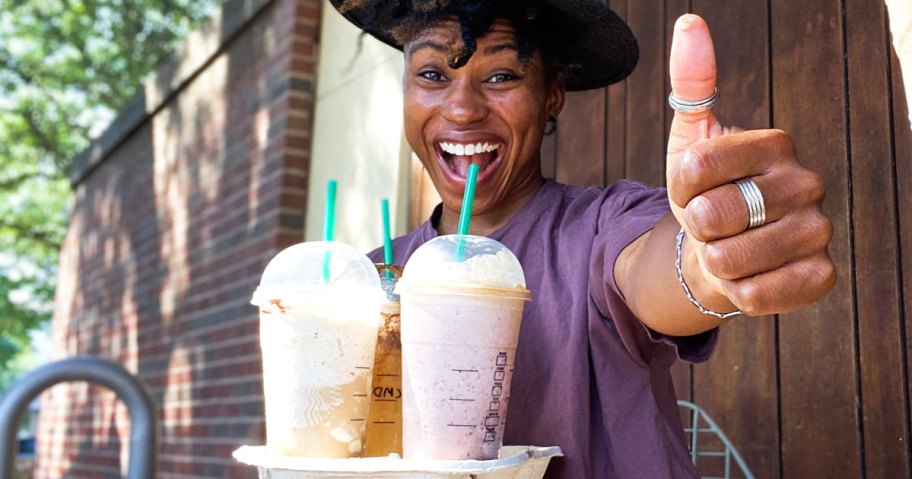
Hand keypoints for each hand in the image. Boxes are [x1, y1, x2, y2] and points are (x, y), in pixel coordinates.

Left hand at [665, 14, 835, 315]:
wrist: (723, 251)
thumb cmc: (706, 195)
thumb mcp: (689, 142)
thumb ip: (691, 84)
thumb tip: (690, 23)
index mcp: (775, 144)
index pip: (694, 167)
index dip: (677, 187)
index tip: (692, 189)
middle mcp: (806, 183)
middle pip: (711, 216)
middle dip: (694, 228)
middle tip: (712, 225)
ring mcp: (818, 231)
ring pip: (728, 259)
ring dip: (712, 262)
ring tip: (726, 249)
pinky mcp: (820, 277)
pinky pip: (755, 295)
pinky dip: (736, 292)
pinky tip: (746, 277)